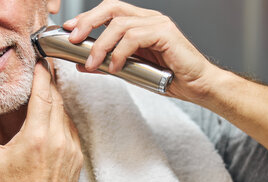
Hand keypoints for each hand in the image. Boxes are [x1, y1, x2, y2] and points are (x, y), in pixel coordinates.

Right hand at [0, 62, 82, 181]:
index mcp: (37, 136)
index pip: (44, 95)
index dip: (43, 75)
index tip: (43, 61)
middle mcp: (59, 139)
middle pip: (57, 101)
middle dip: (50, 85)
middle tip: (44, 73)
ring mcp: (71, 149)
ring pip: (66, 116)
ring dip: (56, 104)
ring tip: (46, 96)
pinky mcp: (78, 159)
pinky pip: (72, 132)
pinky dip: (63, 122)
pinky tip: (52, 123)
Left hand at [63, 0, 216, 101]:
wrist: (198, 86)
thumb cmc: (170, 78)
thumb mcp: (132, 70)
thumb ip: (109, 64)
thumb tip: (83, 63)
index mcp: (141, 23)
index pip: (109, 11)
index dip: (87, 17)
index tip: (70, 30)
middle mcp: (149, 18)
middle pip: (111, 8)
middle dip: (88, 22)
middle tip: (74, 39)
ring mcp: (158, 24)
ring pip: (120, 25)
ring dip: (101, 45)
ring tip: (93, 63)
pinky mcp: (165, 33)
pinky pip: (134, 38)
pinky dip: (120, 53)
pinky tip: (116, 68)